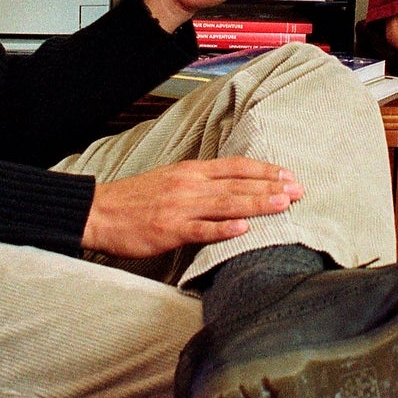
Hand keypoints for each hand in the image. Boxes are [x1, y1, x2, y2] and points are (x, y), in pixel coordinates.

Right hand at [81, 158, 302, 258]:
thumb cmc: (134, 199)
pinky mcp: (169, 230)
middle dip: (271, 187)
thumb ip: (199, 183)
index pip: (235, 167)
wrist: (98, 211)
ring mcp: (180, 207)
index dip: (264, 171)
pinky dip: (223, 229)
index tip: (288, 175)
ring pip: (226, 204)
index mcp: (191, 172)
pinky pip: (201, 230)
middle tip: (300, 191)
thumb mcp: (170, 180)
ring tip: (283, 205)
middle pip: (238, 184)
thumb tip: (230, 187)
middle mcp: (190, 185)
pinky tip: (244, 229)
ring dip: (257, 204)